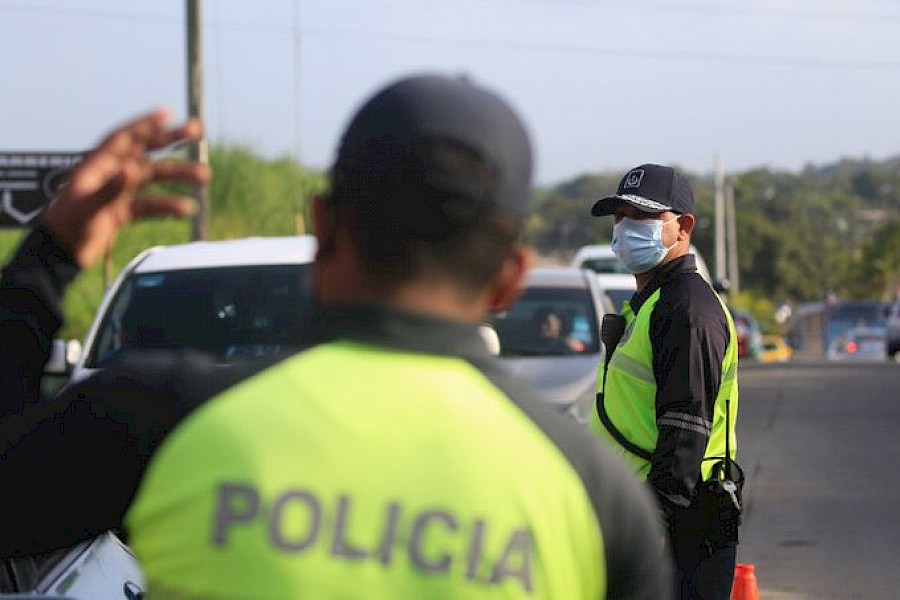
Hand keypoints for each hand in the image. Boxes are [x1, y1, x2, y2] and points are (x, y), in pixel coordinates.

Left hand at [41, 108, 211, 268]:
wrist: (60, 254)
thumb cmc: (68, 226)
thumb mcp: (88, 207)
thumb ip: (111, 189)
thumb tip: (132, 170)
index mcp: (97, 165)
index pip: (125, 138)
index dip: (146, 124)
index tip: (169, 114)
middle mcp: (110, 174)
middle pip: (145, 152)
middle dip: (171, 141)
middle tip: (197, 131)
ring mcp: (117, 192)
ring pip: (153, 178)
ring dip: (178, 176)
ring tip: (204, 176)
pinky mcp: (123, 212)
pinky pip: (150, 205)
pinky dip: (168, 206)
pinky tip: (186, 209)